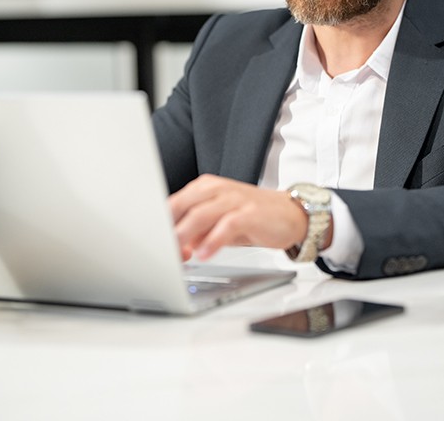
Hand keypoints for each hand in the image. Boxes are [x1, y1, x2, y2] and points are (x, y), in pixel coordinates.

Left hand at [168, 174, 306, 260]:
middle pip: (182, 206)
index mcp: (205, 188)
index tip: (151, 244)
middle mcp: (217, 189)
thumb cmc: (253, 217)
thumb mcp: (219, 224)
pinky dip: (213, 241)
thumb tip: (176, 247)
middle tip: (159, 251)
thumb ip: (197, 232)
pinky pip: (226, 225)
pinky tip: (204, 254)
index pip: (174, 203)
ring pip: (201, 214)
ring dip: (185, 235)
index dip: (161, 224)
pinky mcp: (250, 212)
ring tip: (176, 254)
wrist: (292, 214)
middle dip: (168, 230)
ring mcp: (234, 199)